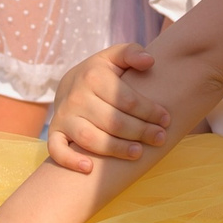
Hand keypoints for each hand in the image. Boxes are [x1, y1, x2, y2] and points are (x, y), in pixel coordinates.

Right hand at [46, 44, 168, 170]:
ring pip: (90, 138)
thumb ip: (132, 53)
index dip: (150, 111)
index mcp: (94, 77)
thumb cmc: (102, 73)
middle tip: (160, 138)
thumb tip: (149, 61)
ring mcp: (64, 116)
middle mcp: (76, 97)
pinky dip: (70, 160)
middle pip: (113, 121)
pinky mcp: (56, 132)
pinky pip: (57, 149)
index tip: (166, 119)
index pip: (127, 100)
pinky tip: (89, 169)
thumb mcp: (115, 57)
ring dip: (116, 149)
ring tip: (138, 153)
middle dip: (140, 132)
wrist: (69, 84)